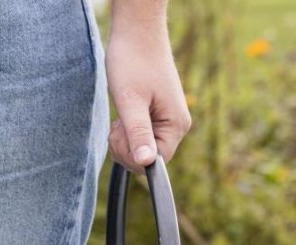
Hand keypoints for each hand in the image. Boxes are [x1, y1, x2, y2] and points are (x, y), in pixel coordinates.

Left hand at [106, 2, 190, 169]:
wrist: (137, 30)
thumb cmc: (132, 60)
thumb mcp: (130, 100)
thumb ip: (138, 133)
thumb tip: (146, 163)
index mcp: (176, 125)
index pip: (157, 161)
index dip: (134, 156)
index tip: (120, 133)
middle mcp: (177, 126)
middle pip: (150, 158)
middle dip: (128, 147)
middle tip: (118, 122)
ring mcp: (169, 121)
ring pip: (144, 148)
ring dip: (127, 139)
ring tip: (122, 115)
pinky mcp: (160, 115)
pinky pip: (144, 136)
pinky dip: (130, 130)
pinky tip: (126, 112)